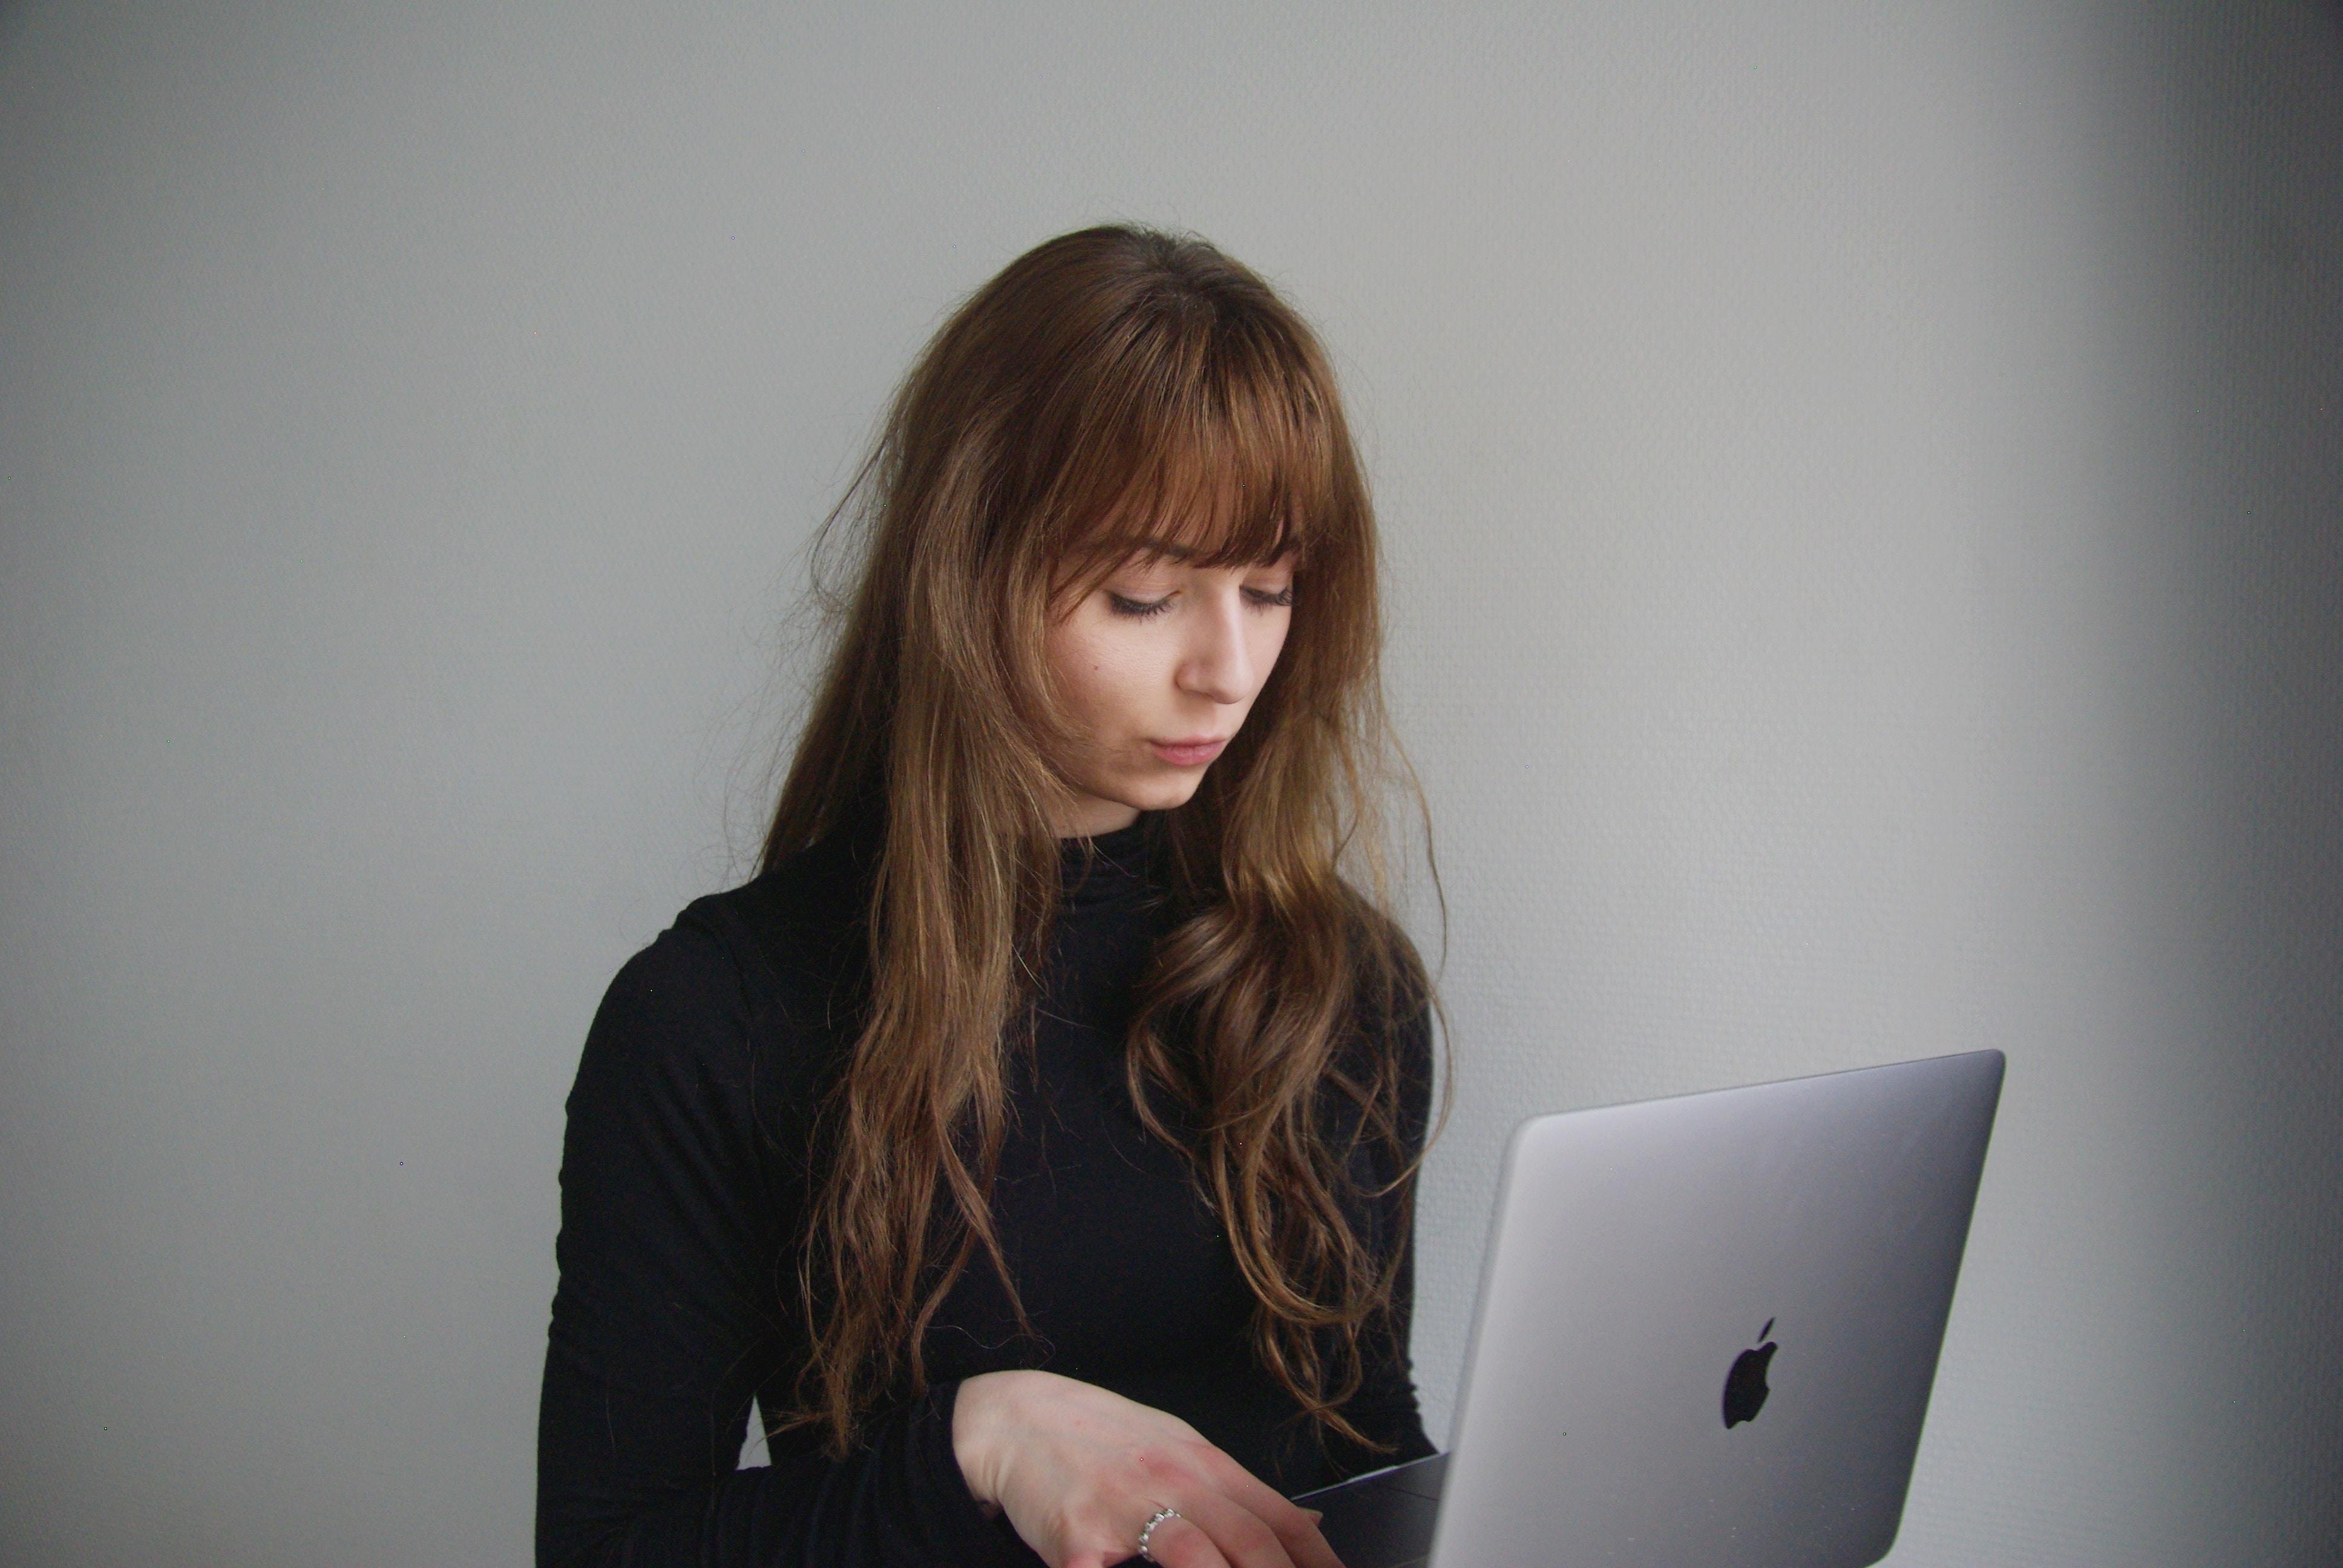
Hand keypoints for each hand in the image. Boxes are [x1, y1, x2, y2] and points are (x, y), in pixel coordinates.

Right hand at [952, 1369, 1345, 1567]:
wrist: (1014, 1419)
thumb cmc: (1098, 1439)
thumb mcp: (1175, 1447)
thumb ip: (1234, 1491)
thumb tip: (1305, 1524)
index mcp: (1200, 1463)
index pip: (1278, 1516)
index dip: (1317, 1558)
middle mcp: (1171, 1482)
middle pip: (1248, 1541)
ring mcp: (1124, 1510)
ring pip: (1194, 1558)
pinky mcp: (1077, 1540)